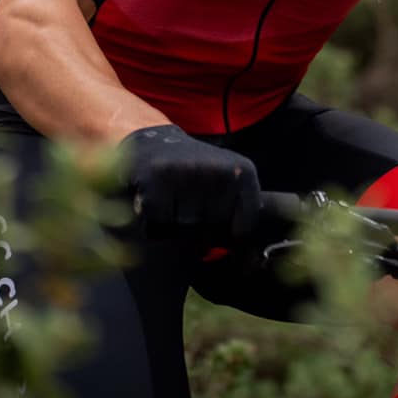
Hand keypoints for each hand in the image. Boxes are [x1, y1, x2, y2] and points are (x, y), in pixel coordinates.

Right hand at [121, 125, 261, 239]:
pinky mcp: (155, 179)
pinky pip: (158, 226)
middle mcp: (218, 169)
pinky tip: (153, 203)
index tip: (215, 219)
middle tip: (187, 204)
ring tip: (171, 201)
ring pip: (185, 231)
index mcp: (243, 172)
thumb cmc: (194, 174)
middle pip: (212, 231)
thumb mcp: (227, 186)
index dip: (227, 235)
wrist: (153, 142)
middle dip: (198, 229)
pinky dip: (152, 224)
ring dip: (174, 227)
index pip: (244, 229)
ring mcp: (187, 172)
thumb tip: (240, 254)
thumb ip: (239, 215)